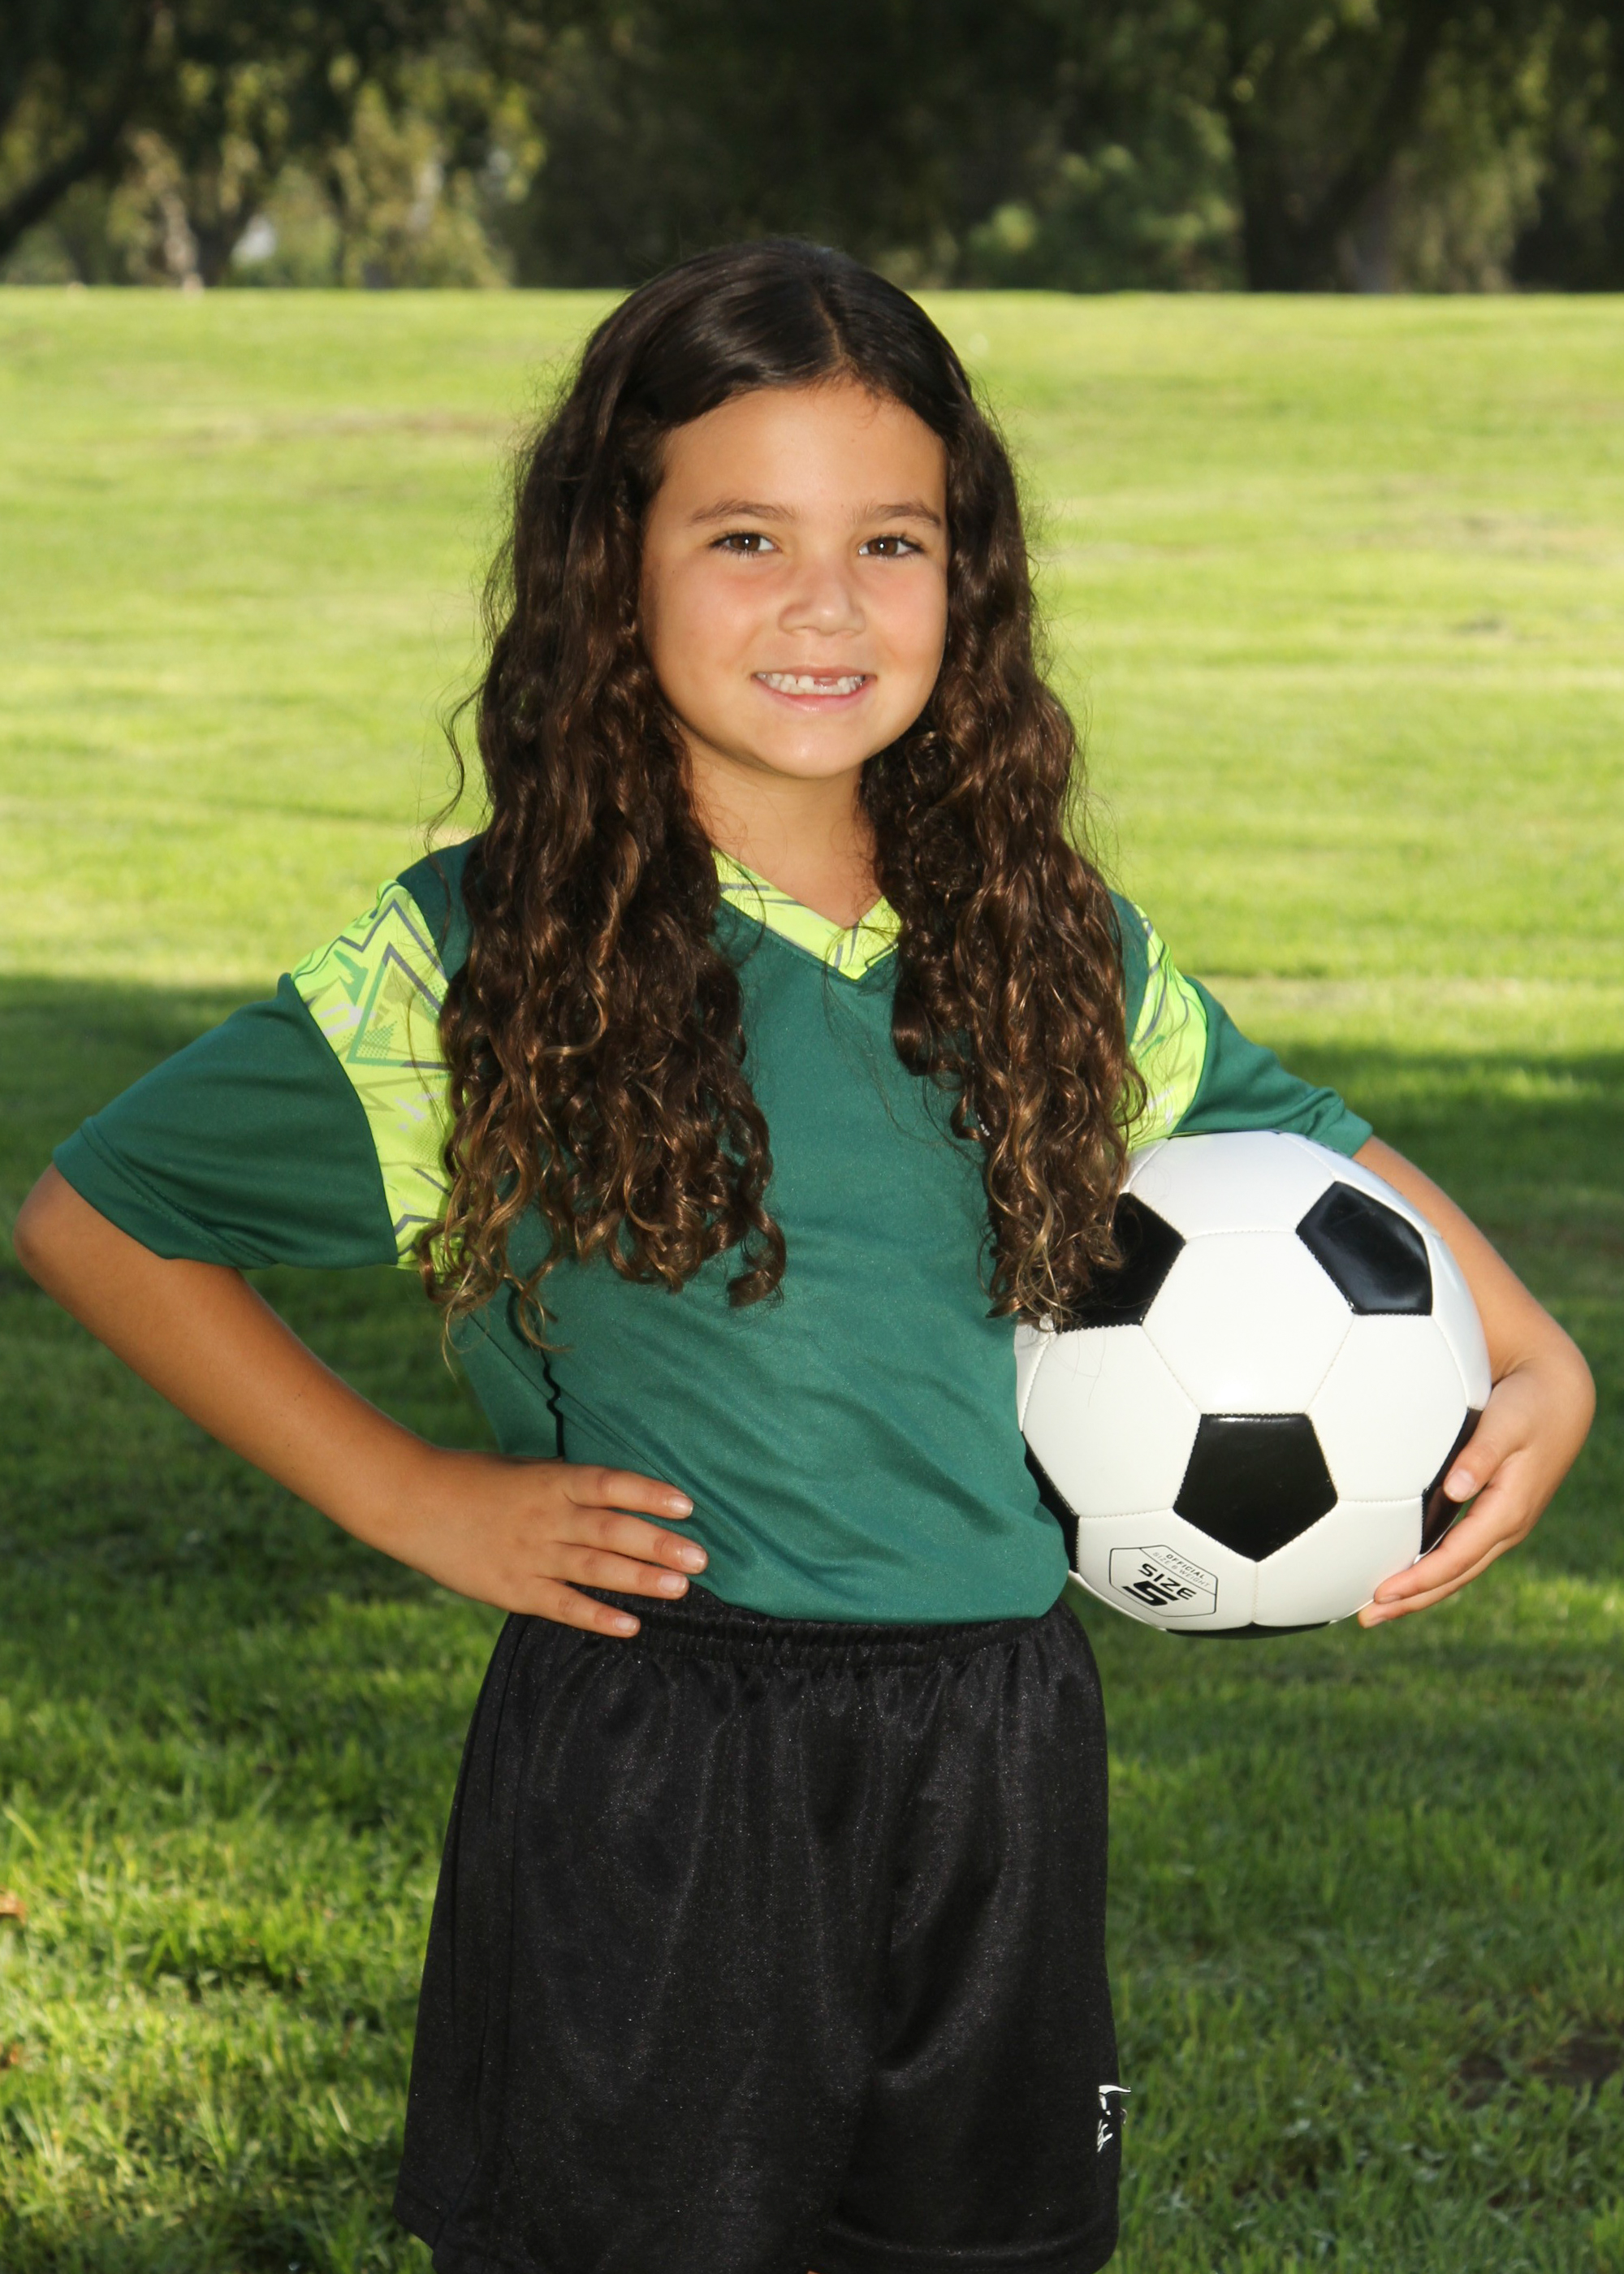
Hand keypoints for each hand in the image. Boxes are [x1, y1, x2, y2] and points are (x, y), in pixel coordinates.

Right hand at [381, 1449, 706, 1636]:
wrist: (413, 1502)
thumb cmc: (475, 1480)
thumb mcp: (527, 1470)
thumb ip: (569, 1484)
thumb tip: (619, 1493)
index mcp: (551, 1481)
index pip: (609, 1484)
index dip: (648, 1493)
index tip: (686, 1505)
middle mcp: (546, 1517)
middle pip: (610, 1530)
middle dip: (658, 1544)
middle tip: (701, 1557)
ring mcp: (529, 1555)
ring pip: (594, 1569)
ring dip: (639, 1579)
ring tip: (680, 1587)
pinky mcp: (513, 1589)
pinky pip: (561, 1606)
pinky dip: (596, 1617)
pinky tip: (630, 1626)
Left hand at [1359, 1330, 1593, 1626]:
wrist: (1560, 1396)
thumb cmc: (1528, 1405)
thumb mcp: (1506, 1423)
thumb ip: (1480, 1455)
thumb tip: (1455, 1489)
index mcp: (1508, 1511)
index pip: (1456, 1557)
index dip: (1418, 1579)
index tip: (1381, 1593)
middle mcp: (1507, 1526)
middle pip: (1455, 1576)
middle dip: (1412, 1600)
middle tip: (1366, 1618)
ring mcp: (1502, 1524)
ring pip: (1457, 1569)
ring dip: (1419, 1592)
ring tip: (1377, 1610)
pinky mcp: (1493, 1513)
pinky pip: (1459, 1551)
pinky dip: (1431, 1569)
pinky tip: (1403, 1574)